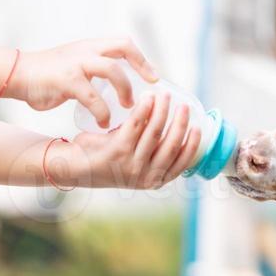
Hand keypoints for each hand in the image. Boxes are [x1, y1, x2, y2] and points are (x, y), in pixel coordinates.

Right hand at [8, 37, 158, 125]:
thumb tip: (120, 86)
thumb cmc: (49, 75)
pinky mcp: (66, 80)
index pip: (123, 43)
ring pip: (111, 69)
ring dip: (125, 89)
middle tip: (150, 89)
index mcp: (91, 46)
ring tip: (127, 107)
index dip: (142, 58)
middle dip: (141, 66)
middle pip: (123, 46)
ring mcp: (76, 63)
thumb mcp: (76, 65)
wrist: (18, 75)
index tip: (154, 78)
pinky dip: (102, 111)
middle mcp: (86, 50)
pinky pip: (91, 96)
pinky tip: (103, 122)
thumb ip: (95, 70)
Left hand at [47, 93, 201, 189]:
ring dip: (163, 111)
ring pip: (154, 133)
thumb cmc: (108, 158)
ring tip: (165, 95)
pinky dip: (144, 109)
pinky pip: (136, 126)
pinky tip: (148, 98)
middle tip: (184, 105)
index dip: (192, 144)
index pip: (182, 163)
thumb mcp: (136, 159)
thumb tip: (173, 122)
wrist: (76, 166)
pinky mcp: (117, 153)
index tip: (199, 126)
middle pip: (171, 145)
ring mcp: (132, 166)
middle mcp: (145, 176)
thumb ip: (153, 148)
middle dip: (180, 122)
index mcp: (154, 180)